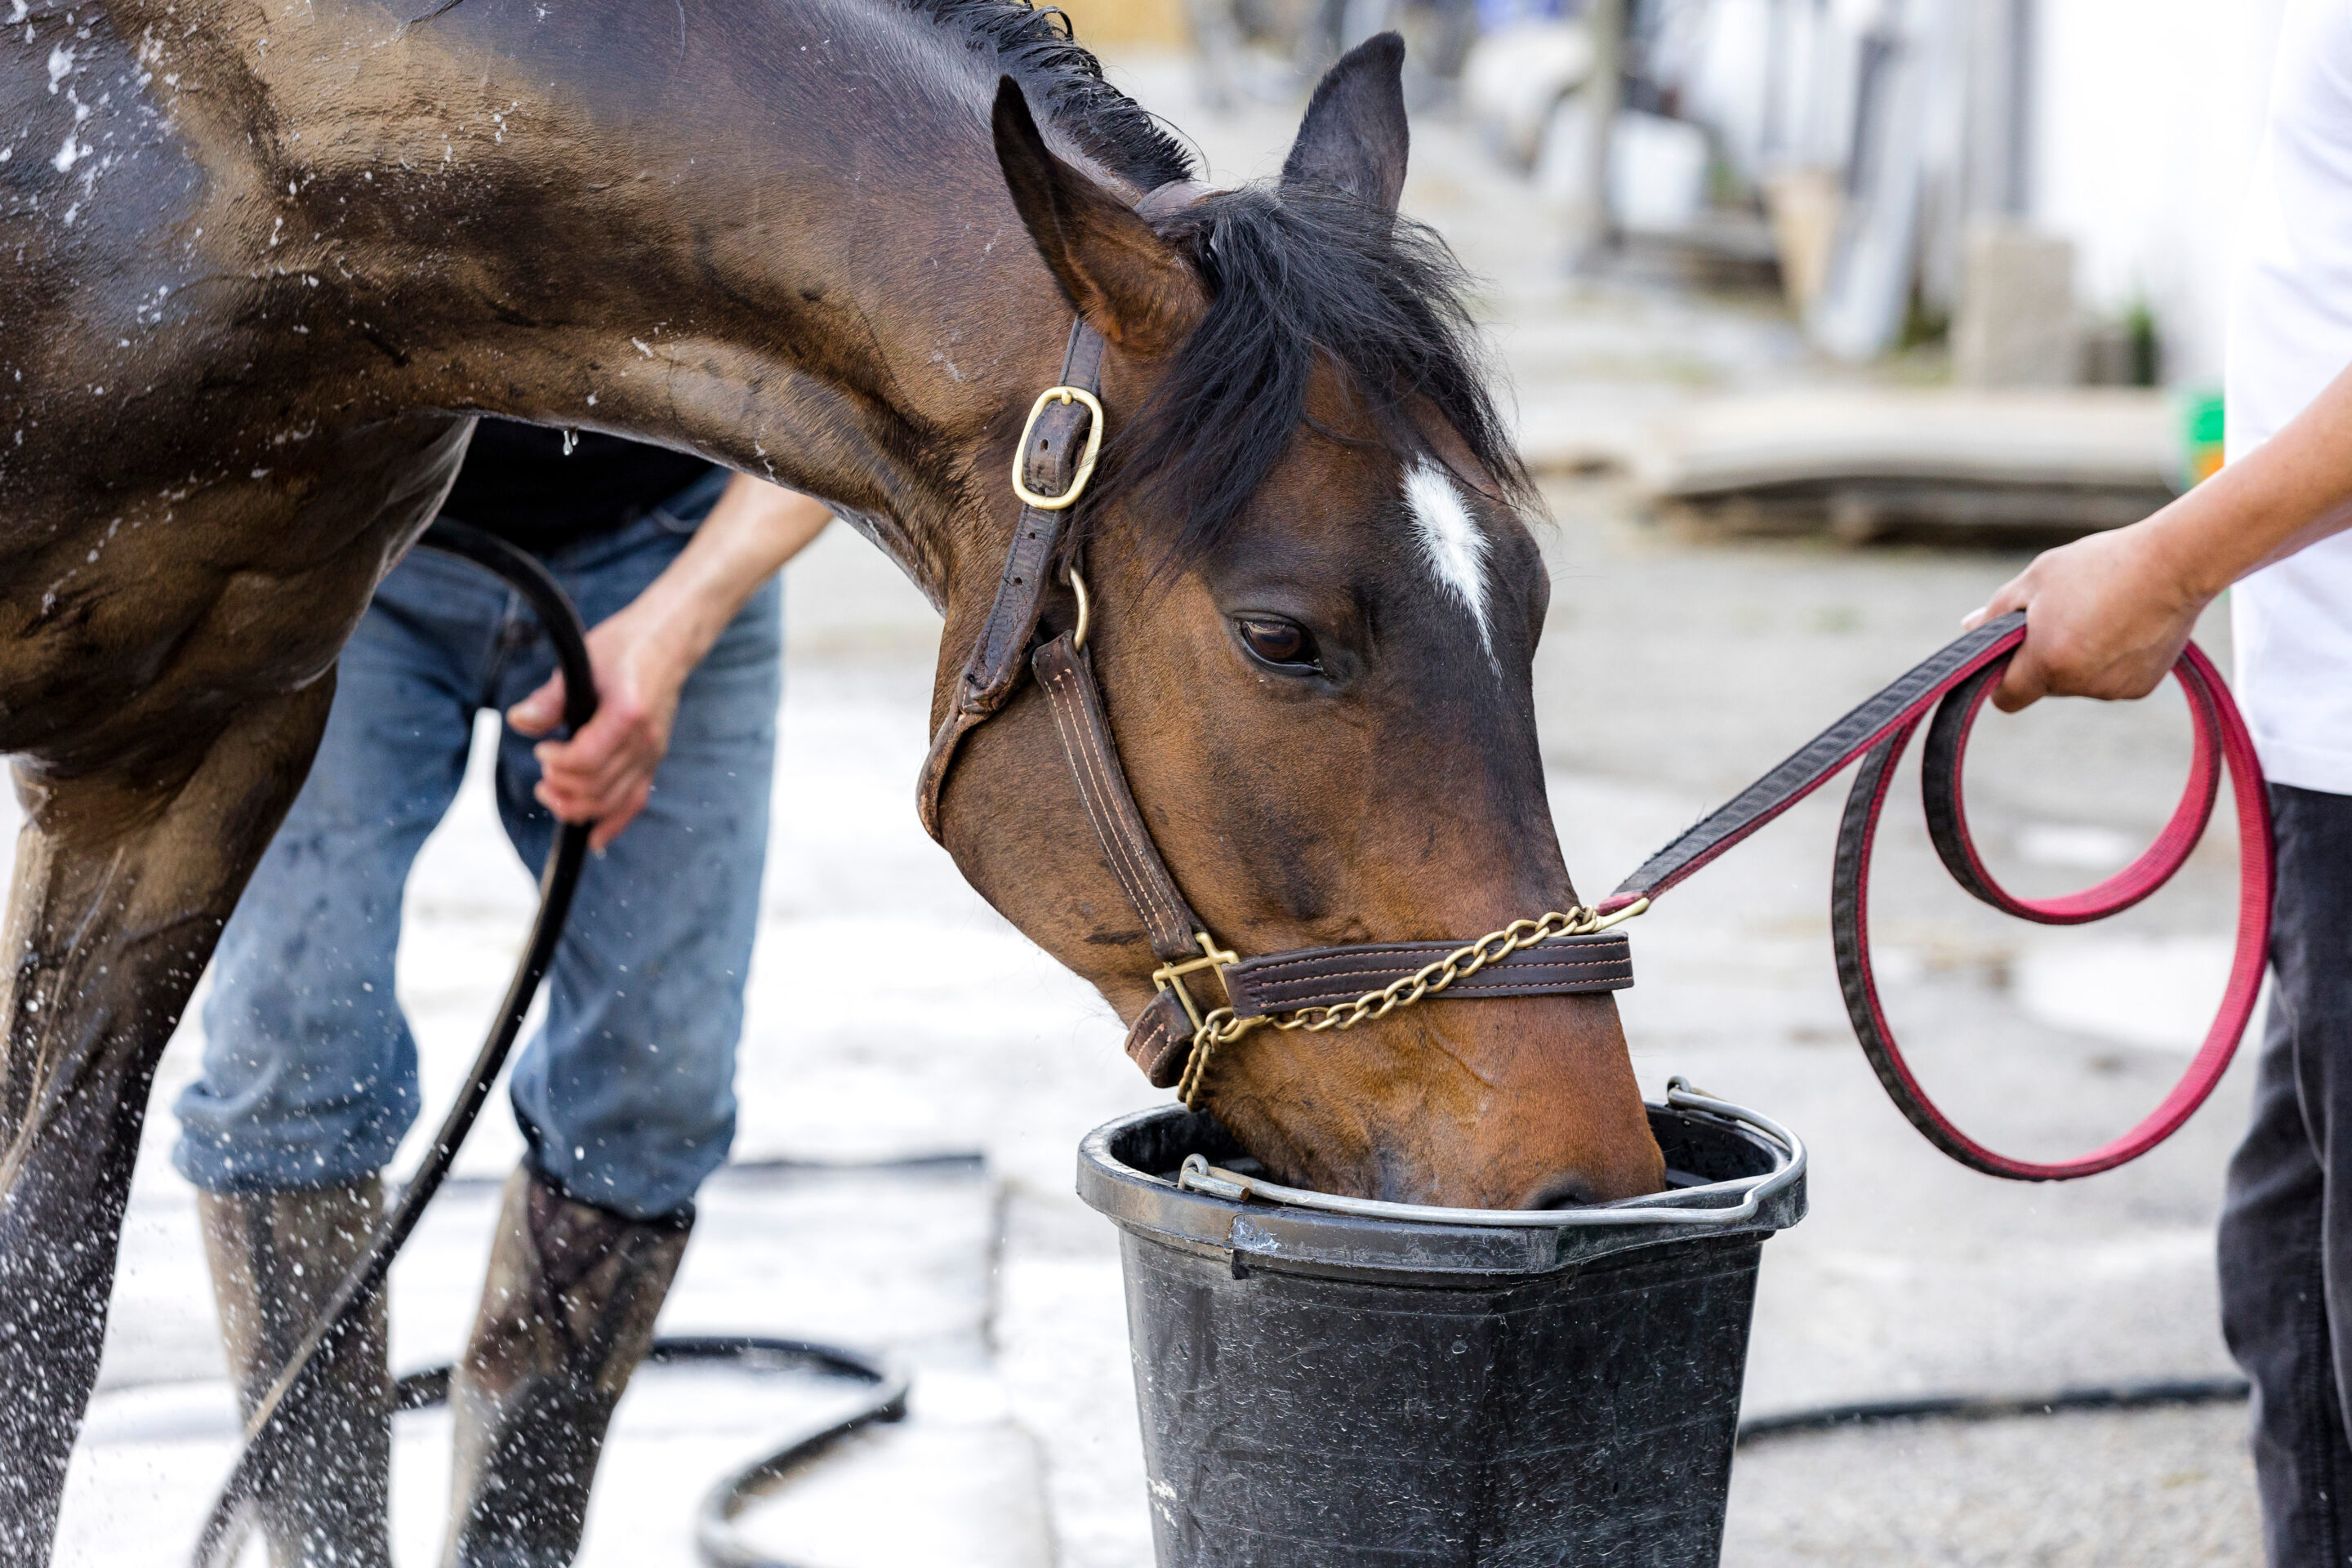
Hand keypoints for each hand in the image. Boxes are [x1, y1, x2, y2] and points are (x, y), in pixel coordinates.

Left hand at [507, 602, 690, 850]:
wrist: (667, 642)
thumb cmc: (624, 647)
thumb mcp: (583, 663)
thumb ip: (551, 699)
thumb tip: (519, 723)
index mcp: (628, 715)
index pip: (585, 761)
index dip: (556, 764)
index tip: (541, 750)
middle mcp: (645, 741)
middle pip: (596, 787)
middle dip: (562, 786)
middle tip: (544, 769)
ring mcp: (652, 754)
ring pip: (612, 802)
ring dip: (577, 805)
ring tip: (552, 791)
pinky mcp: (653, 760)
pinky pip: (635, 802)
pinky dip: (613, 823)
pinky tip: (593, 838)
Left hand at [1962, 520, 2211, 712]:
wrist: (2176, 563)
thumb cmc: (2099, 566)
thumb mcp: (2036, 579)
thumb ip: (1997, 612)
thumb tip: (1969, 629)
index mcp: (2047, 662)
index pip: (2006, 697)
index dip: (2000, 678)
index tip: (2007, 653)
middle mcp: (2080, 685)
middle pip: (2042, 684)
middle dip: (2042, 657)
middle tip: (2061, 613)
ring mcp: (2113, 689)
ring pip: (2076, 681)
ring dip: (2076, 656)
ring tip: (2098, 611)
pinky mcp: (2141, 687)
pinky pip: (2108, 678)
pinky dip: (2108, 658)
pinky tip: (2124, 623)